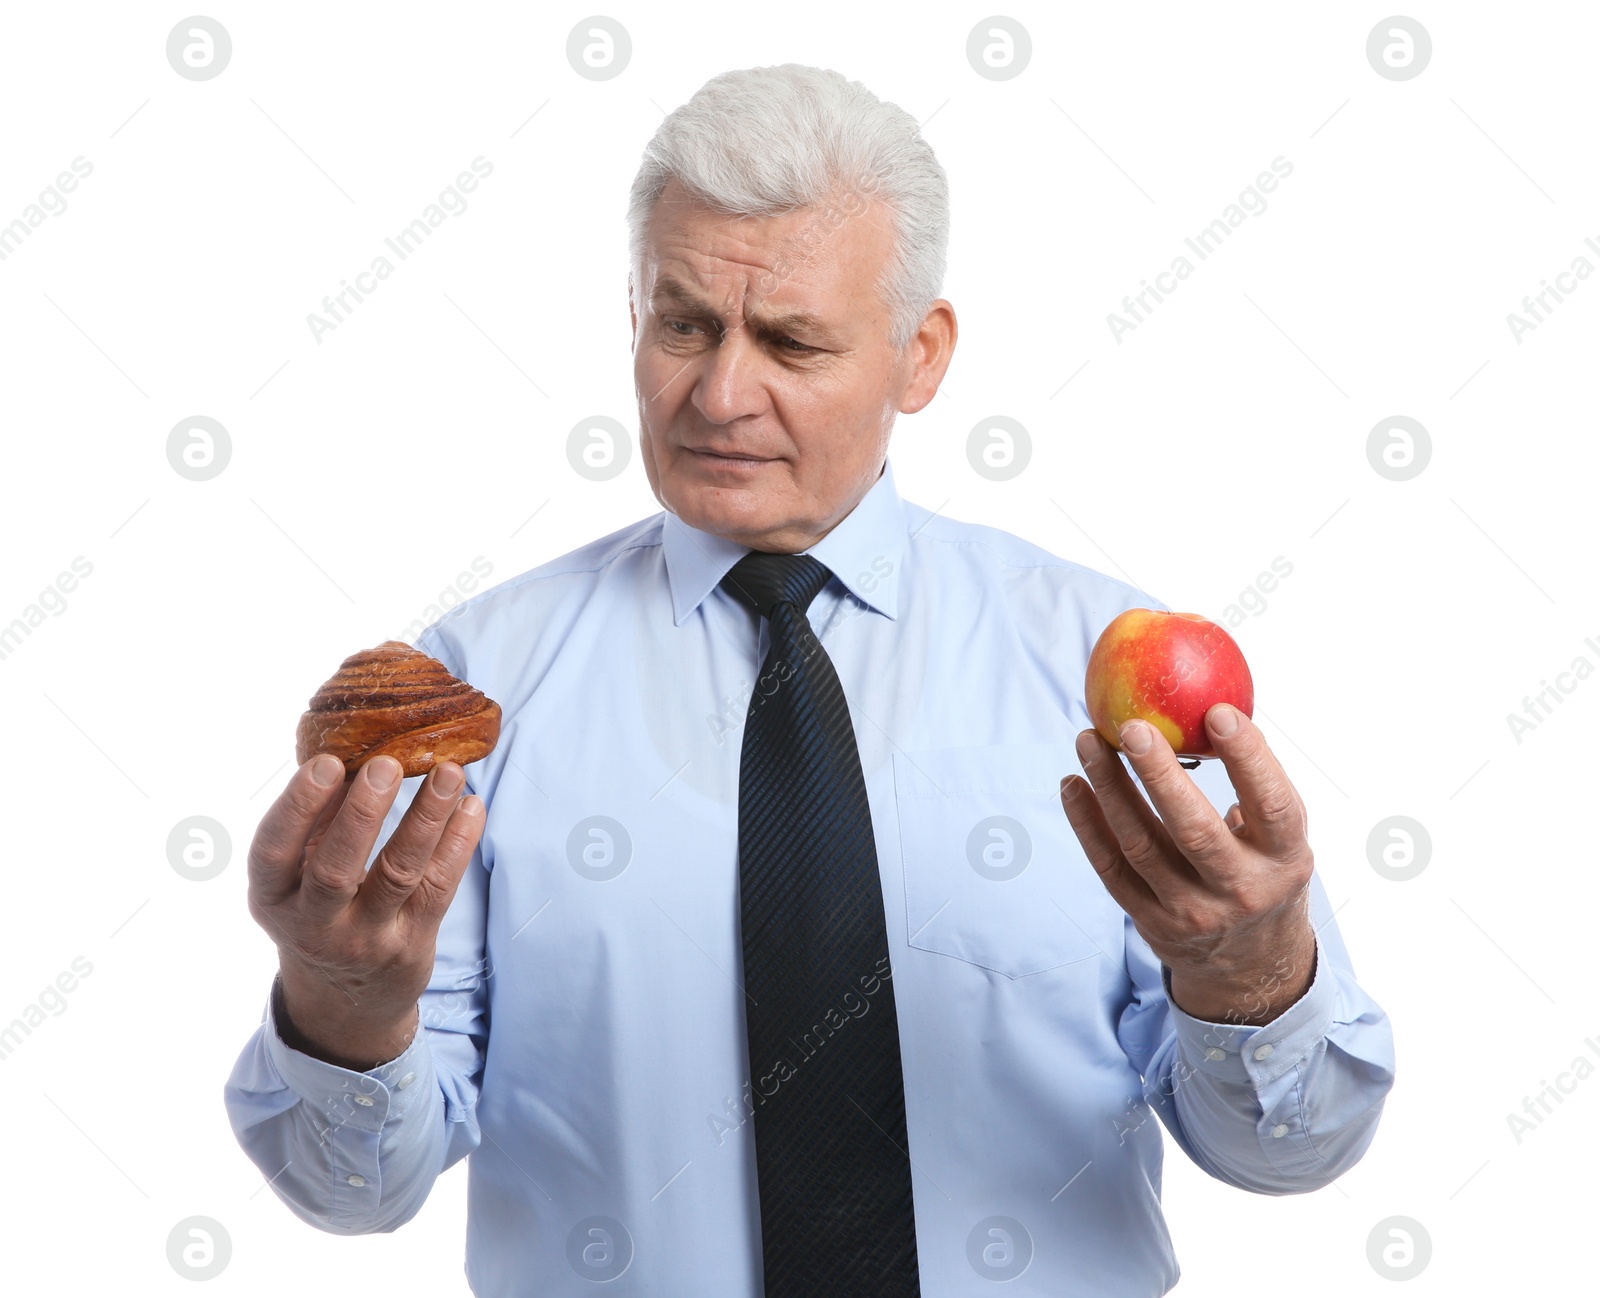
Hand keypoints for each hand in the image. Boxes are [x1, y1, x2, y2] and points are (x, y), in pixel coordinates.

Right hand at [247, 753, 484, 1069]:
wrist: (346, 1002)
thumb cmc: (319, 912)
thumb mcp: (296, 878)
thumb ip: (317, 823)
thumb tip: (351, 749)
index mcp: (272, 898)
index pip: (273, 852)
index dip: (298, 807)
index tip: (326, 762)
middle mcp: (313, 924)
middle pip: (337, 869)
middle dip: (363, 812)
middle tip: (388, 763)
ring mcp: (365, 938)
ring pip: (400, 874)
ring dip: (427, 818)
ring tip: (449, 772)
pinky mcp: (411, 944)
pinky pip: (439, 887)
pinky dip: (458, 843)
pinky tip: (471, 805)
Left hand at [1059, 702, 1315, 1025]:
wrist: (1249, 966)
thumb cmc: (1263, 872)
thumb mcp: (1281, 841)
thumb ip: (1256, 788)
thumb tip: (1208, 710)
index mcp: (1285, 860)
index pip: (1272, 805)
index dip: (1249, 758)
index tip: (1218, 711)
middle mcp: (1240, 890)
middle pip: (1194, 829)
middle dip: (1159, 774)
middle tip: (1131, 726)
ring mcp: (1191, 911)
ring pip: (1140, 845)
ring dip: (1109, 788)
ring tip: (1088, 740)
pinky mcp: (1150, 922)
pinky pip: (1110, 867)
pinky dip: (1087, 823)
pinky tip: (1073, 785)